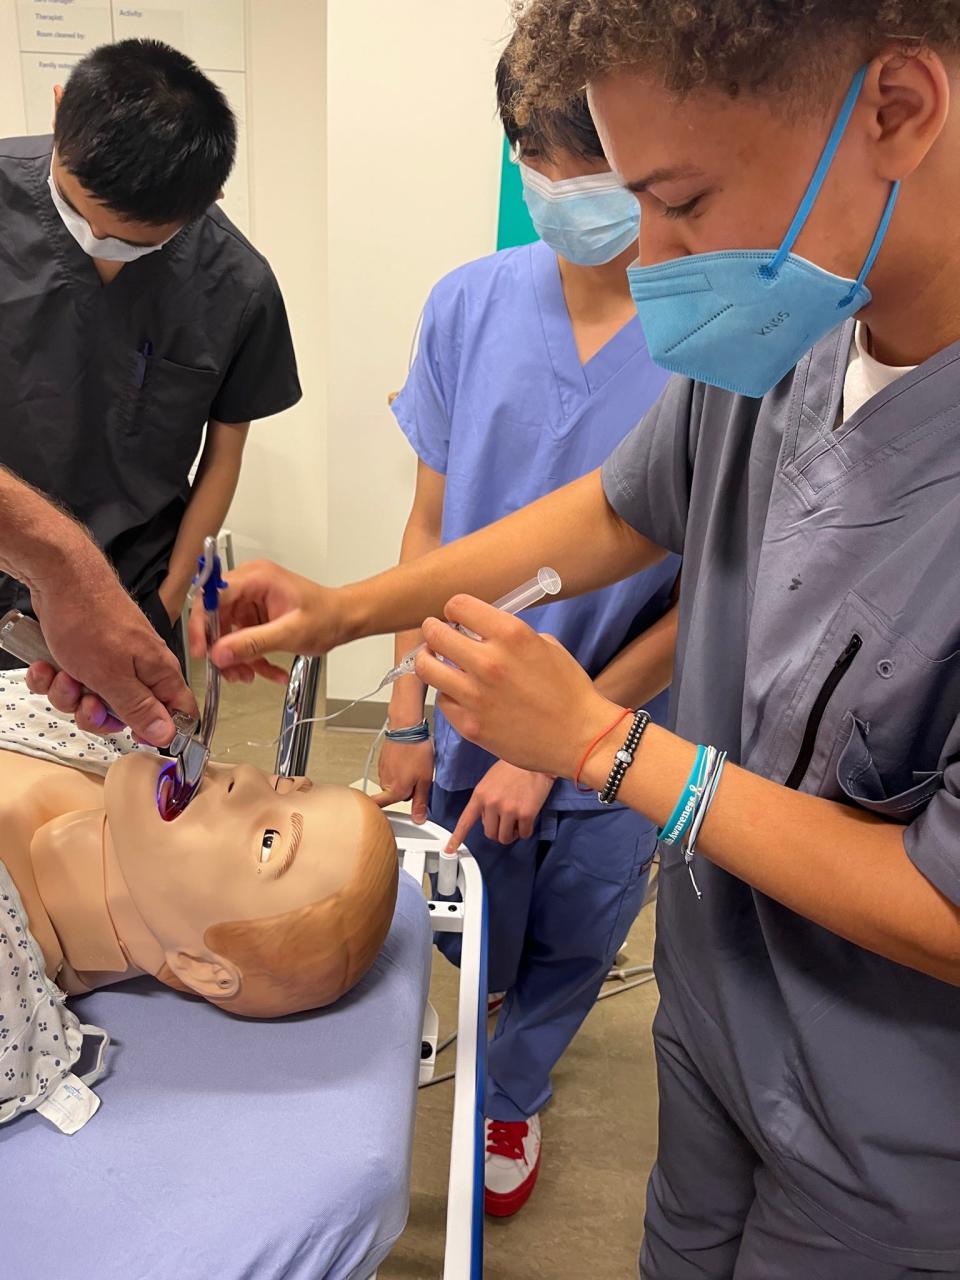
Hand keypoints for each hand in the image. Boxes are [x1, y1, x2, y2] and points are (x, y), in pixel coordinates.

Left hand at [26, 543, 197, 746]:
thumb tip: (168, 735)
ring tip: (61, 674)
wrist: (59, 578)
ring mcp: (112, 661)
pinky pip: (73, 683)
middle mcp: (140, 669)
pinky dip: (55, 678)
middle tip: (85, 700)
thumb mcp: (113, 677)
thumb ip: (140, 709)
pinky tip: (46, 665)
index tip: (132, 736)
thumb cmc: (90, 622)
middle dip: (97, 714)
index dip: (159, 731)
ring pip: (94, 700)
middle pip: (127, 714)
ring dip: (70, 696)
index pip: (178, 713)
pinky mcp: (87, 654)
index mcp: (159, 673)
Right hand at [189, 560, 343, 684]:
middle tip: (231, 672)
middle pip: (215, 618)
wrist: (345, 619)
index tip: (202, 650)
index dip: (202, 624)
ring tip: (251, 675)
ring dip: (237, 659)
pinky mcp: (255, 617)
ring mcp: (251, 602)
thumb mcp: (290, 633)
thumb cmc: (327, 616)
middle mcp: (249, 586)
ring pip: (227, 634)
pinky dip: (252, 658)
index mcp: (256, 578)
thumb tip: (219, 653)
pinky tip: (270, 671)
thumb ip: (252, 643)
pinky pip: (242, 640)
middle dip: (222, 649)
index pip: (212, 596)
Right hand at [373, 734, 434, 822]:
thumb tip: (418, 818)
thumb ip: (420, 802)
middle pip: (395, 795)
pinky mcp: (383, 760)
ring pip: (393, 782)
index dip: (383, 815)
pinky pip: (391, 771)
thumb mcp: (425, 780)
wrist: (407, 728)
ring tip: (414, 766)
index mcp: (395, 791)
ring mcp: (382, 771)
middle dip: (406, 791)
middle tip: (418, 779)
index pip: (381, 809)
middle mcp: (385, 783)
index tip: (386, 820)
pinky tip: (408, 759)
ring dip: (403, 778)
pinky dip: (399, 768)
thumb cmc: (416, 751)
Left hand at [415, 596, 619, 779]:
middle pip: (435, 634)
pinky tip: (460, 693)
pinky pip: (443, 700)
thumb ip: (510, 636)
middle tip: (436, 634)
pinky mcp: (470, 724)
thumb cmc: (569, 690)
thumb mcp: (546, 646)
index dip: (454, 609)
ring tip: (434, 661)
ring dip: (428, 660)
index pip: (458, 605)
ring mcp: (475, 696)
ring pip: (427, 667)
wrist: (581, 738)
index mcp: (511, 634)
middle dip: (433, 630)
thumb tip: (481, 632)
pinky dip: (448, 694)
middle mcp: (489, 662)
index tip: (455, 617)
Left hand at [445, 759, 554, 851]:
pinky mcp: (525, 814)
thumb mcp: (490, 780)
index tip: (450, 850)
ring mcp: (509, 809)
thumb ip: (484, 800)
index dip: (457, 837)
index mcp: (480, 794)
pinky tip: (528, 818)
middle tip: (506, 822)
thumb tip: (486, 819)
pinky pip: (524, 834)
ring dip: (512, 833)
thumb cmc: (513, 768)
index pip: (465, 821)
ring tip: (517, 820)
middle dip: (499, 832)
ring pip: (506, 838)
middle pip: (490, 834)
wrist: (535, 759)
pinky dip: (526, 830)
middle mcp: (492, 803)